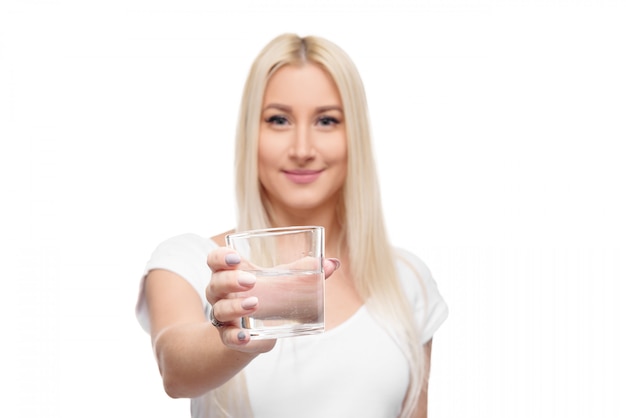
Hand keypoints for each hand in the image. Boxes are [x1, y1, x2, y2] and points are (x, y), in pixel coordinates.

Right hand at [206, 247, 339, 351]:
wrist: (254, 332)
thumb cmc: (267, 297)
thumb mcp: (282, 282)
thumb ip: (305, 271)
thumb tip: (333, 264)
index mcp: (231, 273)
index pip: (215, 260)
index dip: (220, 257)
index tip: (236, 258)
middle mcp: (221, 294)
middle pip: (215, 283)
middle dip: (230, 281)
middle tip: (251, 282)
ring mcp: (224, 316)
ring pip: (220, 310)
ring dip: (235, 307)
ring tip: (255, 305)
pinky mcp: (230, 337)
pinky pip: (227, 338)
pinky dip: (237, 338)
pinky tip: (246, 336)